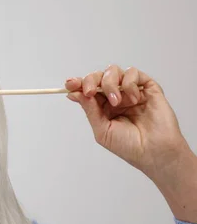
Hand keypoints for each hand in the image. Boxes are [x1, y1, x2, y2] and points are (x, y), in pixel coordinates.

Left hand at [65, 64, 191, 177]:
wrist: (154, 152)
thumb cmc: (129, 146)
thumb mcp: (102, 130)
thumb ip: (90, 110)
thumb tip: (74, 93)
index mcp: (103, 107)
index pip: (88, 89)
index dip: (78, 84)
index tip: (70, 84)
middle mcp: (116, 97)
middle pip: (98, 77)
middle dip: (91, 81)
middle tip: (91, 92)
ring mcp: (131, 91)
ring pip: (114, 71)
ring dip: (110, 84)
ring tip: (116, 102)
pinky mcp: (147, 88)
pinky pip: (134, 73)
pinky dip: (129, 83)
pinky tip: (133, 99)